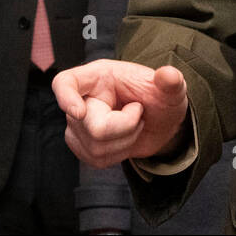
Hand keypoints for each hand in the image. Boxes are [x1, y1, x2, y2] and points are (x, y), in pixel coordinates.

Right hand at [54, 59, 188, 168]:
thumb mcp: (170, 88)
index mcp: (97, 77)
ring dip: (126, 141)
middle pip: (92, 127)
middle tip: (140, 113)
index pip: (65, 83)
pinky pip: (97, 160)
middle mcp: (82, 98)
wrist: (160, 121)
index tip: (79, 112)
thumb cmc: (160, 97)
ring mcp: (79, 124)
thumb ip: (170, 81)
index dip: (65, 97)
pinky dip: (119, 154)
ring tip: (135, 124)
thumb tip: (170, 75)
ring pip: (95, 147)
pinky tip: (127, 139)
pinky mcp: (83, 145)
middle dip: (126, 127)